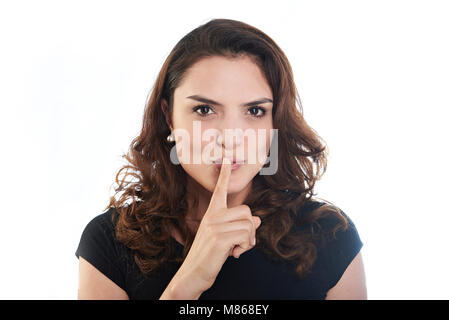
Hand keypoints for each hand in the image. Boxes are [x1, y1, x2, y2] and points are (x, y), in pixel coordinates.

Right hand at [173, 158, 261, 295]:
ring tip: (237, 249)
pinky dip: (245, 247)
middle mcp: (212, 216)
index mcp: (212, 214)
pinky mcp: (220, 238)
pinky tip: (235, 254)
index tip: (226, 159)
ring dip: (249, 240)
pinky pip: (246, 236)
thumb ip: (240, 227)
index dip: (224, 174)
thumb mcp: (225, 239)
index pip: (220, 190)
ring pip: (249, 224)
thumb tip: (259, 220)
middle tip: (243, 243)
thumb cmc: (209, 256)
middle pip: (247, 211)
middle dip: (251, 229)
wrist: (193, 274)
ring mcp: (215, 226)